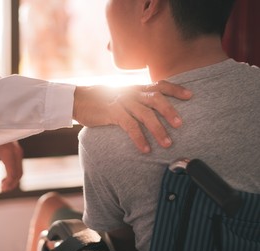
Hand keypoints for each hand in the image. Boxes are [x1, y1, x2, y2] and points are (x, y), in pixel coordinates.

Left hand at [0, 142, 23, 191]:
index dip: (8, 184)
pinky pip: (19, 166)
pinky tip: (6, 176)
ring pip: (21, 171)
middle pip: (19, 174)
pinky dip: (14, 173)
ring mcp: (19, 152)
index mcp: (8, 154)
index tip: (1, 189)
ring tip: (2, 183)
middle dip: (12, 184)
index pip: (13, 174)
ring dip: (13, 180)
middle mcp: (16, 153)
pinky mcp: (18, 151)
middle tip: (2, 189)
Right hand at [73, 80, 191, 152]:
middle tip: (180, 125)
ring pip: (145, 114)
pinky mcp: (112, 112)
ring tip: (167, 144)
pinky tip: (145, 149)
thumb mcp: (119, 95)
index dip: (176, 89)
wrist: (77, 100)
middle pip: (156, 99)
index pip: (159, 84)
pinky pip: (130, 126)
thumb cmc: (100, 100)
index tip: (190, 96)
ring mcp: (122, 101)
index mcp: (135, 88)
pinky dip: (139, 138)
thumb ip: (134, 99)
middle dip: (170, 111)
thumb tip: (148, 109)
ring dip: (158, 129)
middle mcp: (131, 92)